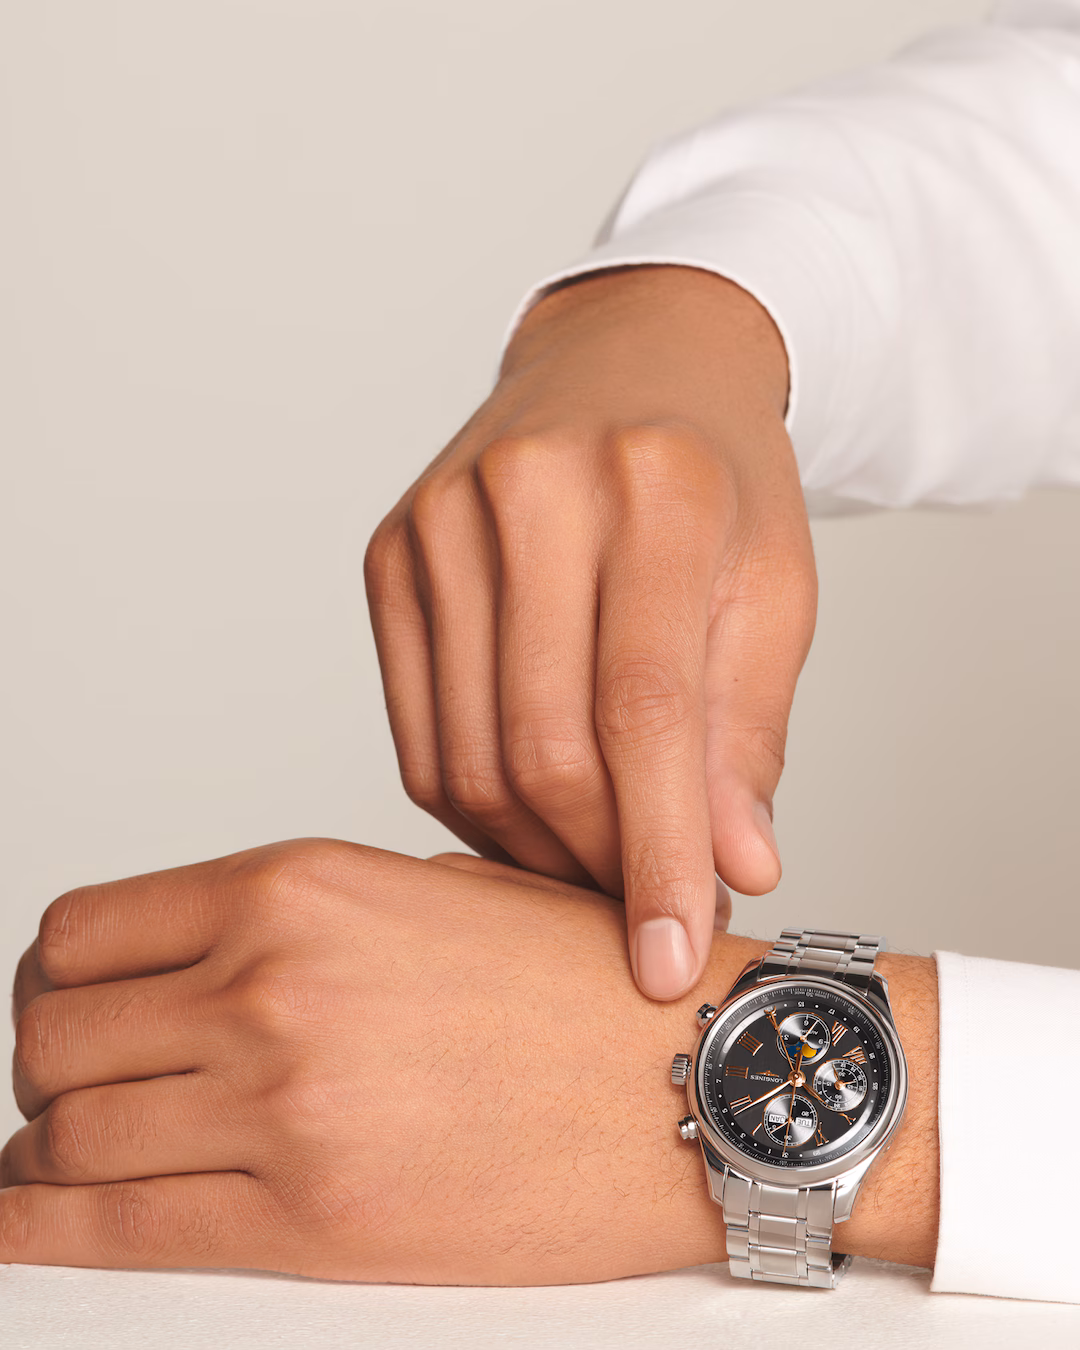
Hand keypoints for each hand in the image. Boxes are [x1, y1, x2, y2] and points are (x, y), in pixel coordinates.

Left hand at [2, 841, 937, 1278]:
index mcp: (301, 886)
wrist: (698, 1077)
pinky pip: (107, 1230)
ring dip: (53, 1145)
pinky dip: (42, 1227)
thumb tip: (198, 963)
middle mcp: (274, 982)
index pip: (83, 930)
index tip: (74, 1003)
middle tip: (80, 1080)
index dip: (60, 975)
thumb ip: (301, 918)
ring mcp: (284, 1103)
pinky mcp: (311, 1221)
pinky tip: (38, 1216)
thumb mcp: (432, 891)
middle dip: (54, 1060)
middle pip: (56, 1031)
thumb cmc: (586, 985)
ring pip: (63, 1131)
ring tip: (86, 1151)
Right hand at [365, 266, 816, 999]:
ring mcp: (440, 522)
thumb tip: (732, 870)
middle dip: (597, 862)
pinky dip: (478, 806)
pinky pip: (420, 735)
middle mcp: (529, 492)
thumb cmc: (714, 482)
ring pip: (468, 757)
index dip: (657, 853)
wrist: (628, 364)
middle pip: (541, 745)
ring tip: (599, 865)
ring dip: (537, 849)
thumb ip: (746, 732)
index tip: (669, 959)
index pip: (643, 709)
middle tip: (645, 909)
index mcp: (653, 486)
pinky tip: (536, 816)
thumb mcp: (771, 590)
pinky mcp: (389, 558)